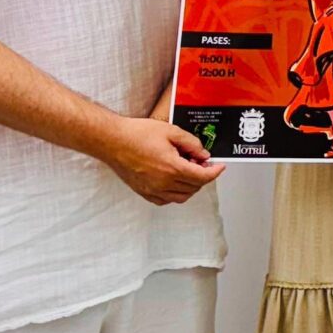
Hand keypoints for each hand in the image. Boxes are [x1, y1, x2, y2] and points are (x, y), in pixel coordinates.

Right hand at [100, 114, 221, 205]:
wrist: (113, 141)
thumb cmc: (137, 134)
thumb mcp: (171, 132)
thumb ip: (192, 144)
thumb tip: (204, 154)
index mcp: (172, 168)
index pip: (202, 177)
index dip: (215, 172)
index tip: (220, 167)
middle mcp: (163, 183)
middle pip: (194, 187)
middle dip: (203, 176)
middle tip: (201, 163)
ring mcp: (153, 190)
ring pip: (182, 196)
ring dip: (191, 186)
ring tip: (188, 169)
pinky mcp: (144, 192)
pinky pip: (166, 199)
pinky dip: (176, 193)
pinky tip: (174, 180)